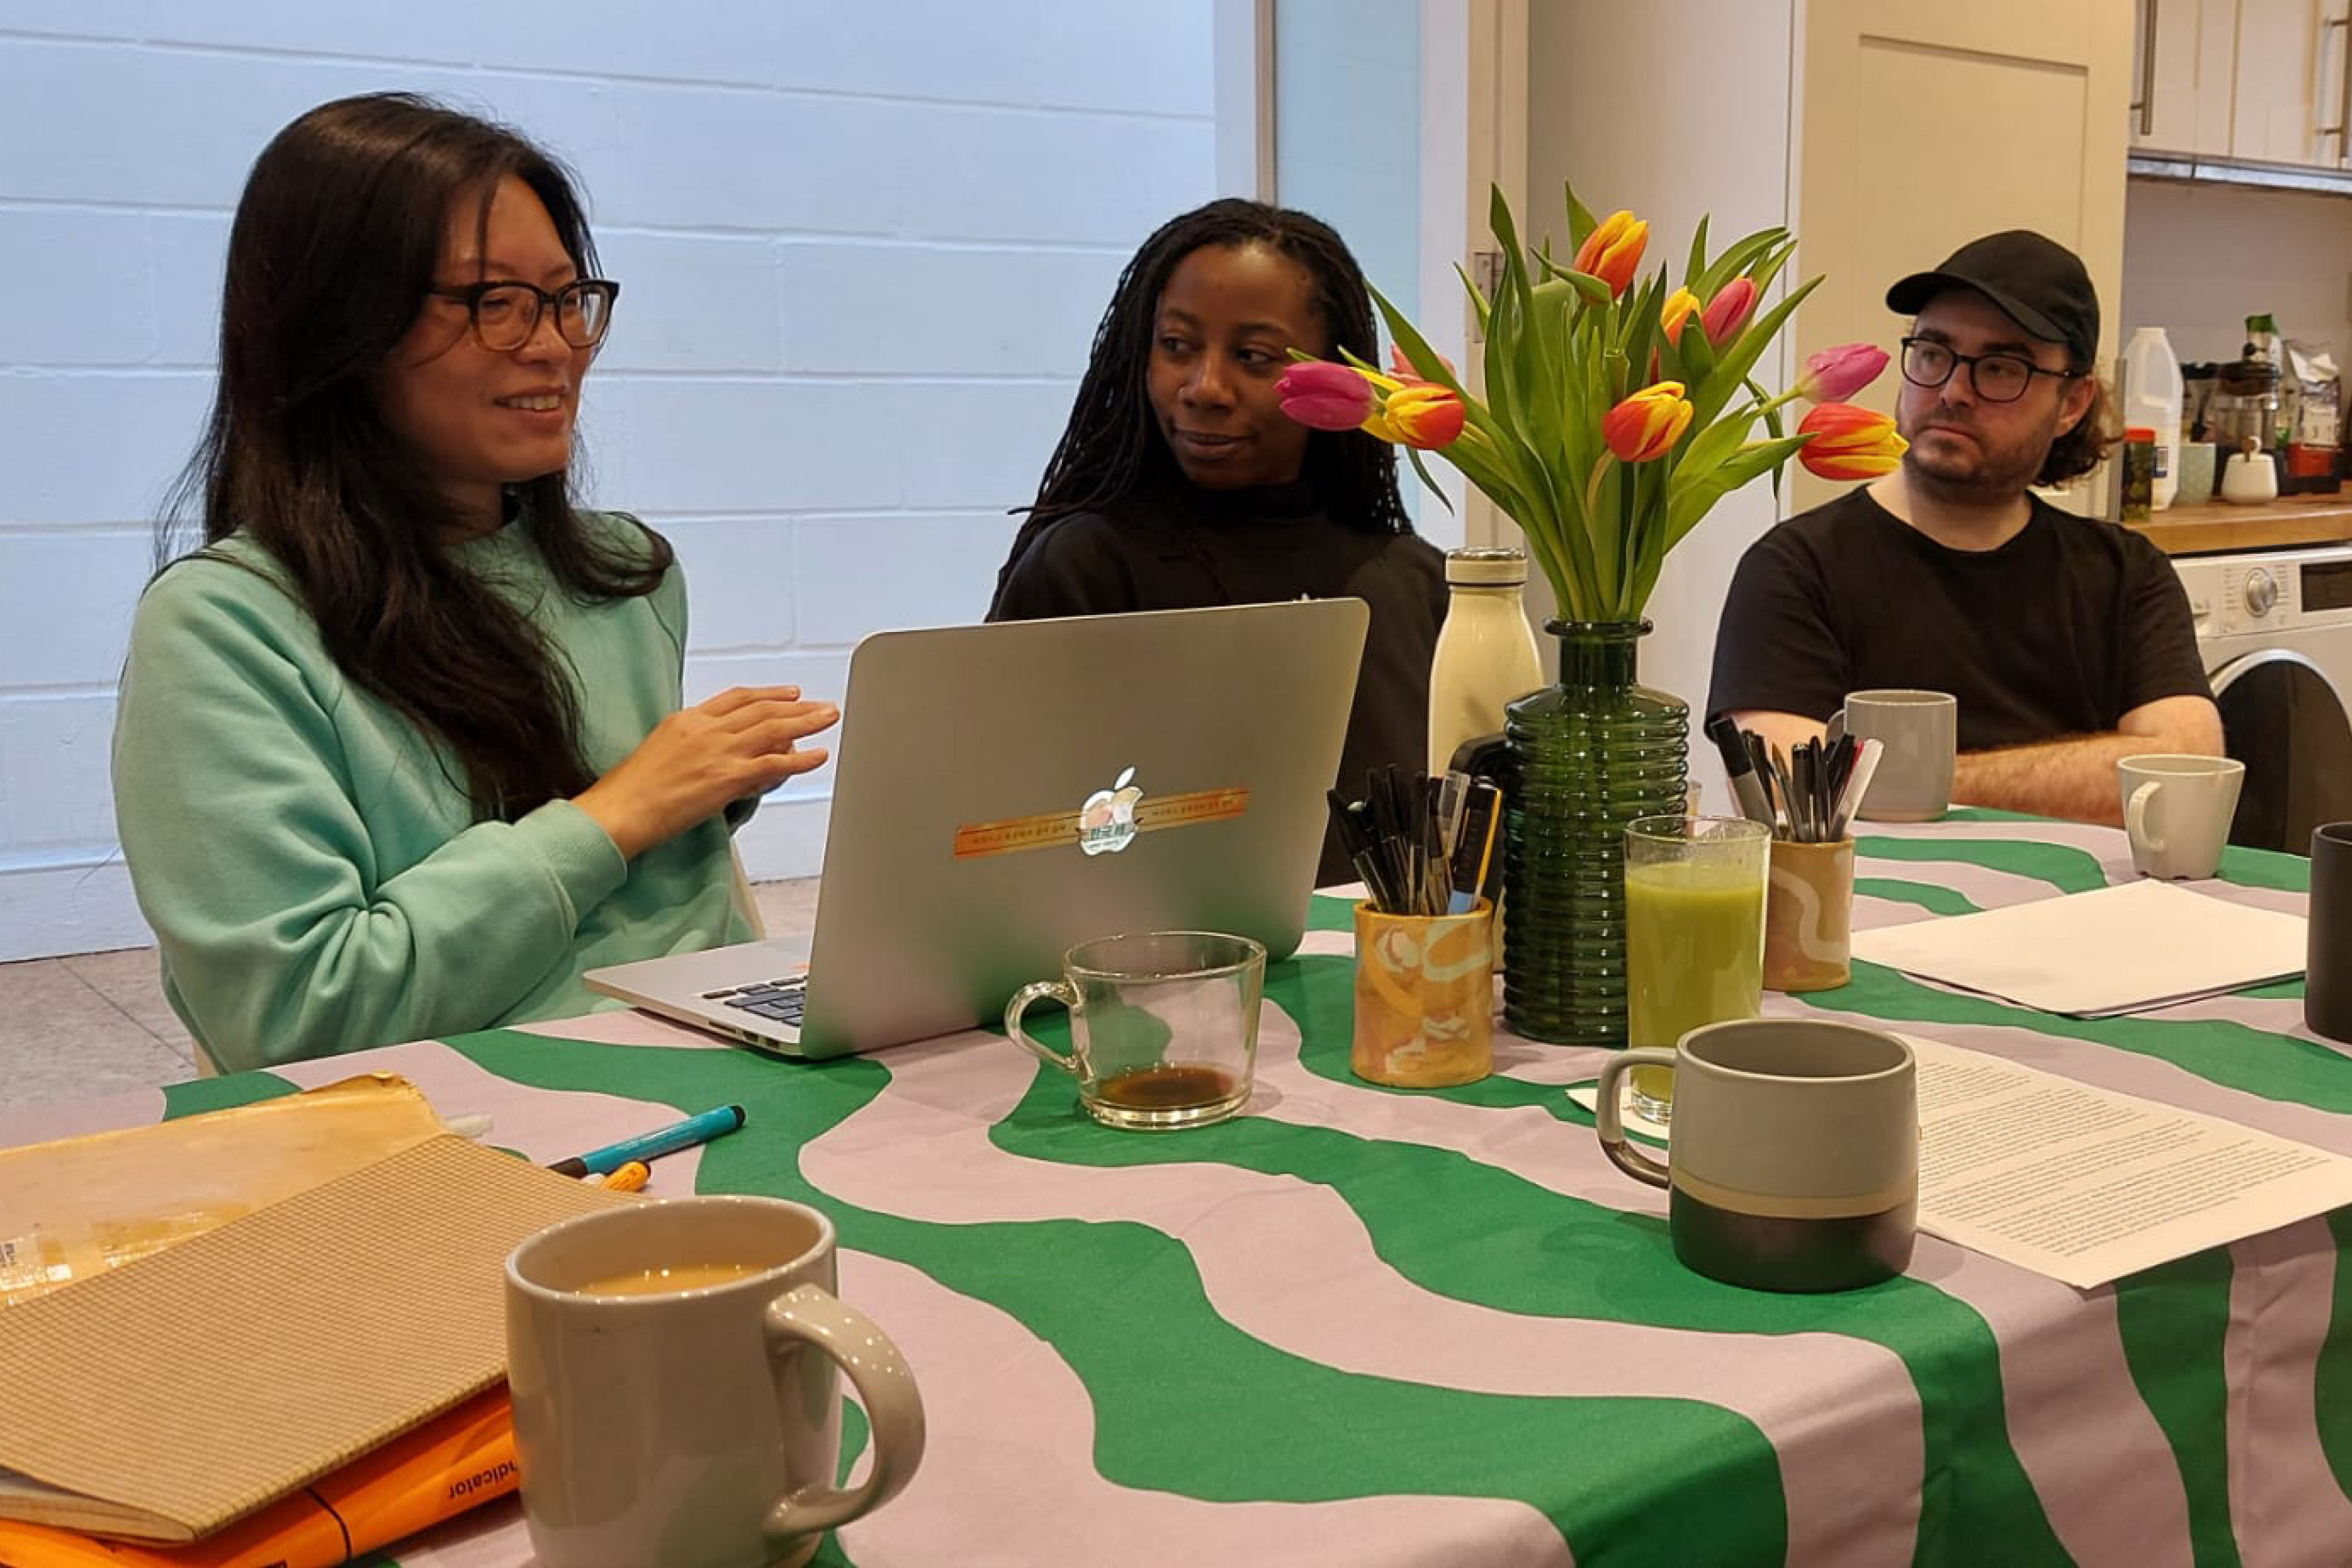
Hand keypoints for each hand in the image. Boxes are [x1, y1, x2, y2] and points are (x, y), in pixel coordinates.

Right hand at [574, 685, 839, 859]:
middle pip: (761, 709)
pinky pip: (774, 763)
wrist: (618, 811)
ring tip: (829, 718)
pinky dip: (801, 758)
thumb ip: (691, 746)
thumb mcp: (661, 752)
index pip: (736, 698)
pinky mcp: (727, 778)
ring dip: (807, 721)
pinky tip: (819, 755)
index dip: (767, 694)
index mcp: (687, 720)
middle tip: (821, 704)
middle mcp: (706, 730)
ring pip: (773, 728)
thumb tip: (716, 755)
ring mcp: (718, 752)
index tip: (789, 693)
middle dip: (797, 705)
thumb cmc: (631, 792)